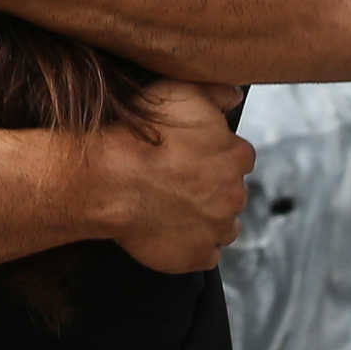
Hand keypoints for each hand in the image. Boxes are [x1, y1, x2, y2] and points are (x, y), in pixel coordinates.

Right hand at [91, 81, 256, 273]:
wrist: (111, 179)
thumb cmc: (142, 135)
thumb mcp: (180, 93)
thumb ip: (215, 92)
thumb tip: (233, 96)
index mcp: (237, 156)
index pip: (240, 158)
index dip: (215, 158)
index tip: (193, 159)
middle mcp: (235, 194)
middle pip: (231, 193)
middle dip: (212, 189)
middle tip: (178, 185)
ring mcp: (217, 228)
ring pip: (223, 226)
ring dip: (207, 220)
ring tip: (174, 210)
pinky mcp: (197, 256)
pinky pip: (205, 255)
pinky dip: (192, 247)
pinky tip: (170, 234)